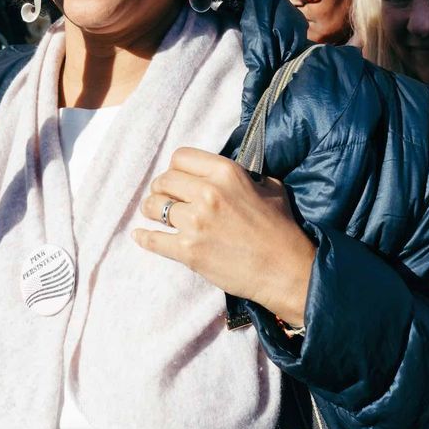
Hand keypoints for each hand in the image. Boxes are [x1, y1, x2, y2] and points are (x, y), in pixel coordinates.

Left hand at [134, 148, 315, 327]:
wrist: (287, 271)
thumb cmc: (282, 229)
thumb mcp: (269, 187)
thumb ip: (243, 174)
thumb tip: (225, 173)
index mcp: (226, 172)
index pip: (180, 157)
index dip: (177, 168)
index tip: (179, 178)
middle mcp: (207, 193)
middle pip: (163, 180)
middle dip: (162, 189)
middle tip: (167, 198)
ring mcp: (195, 223)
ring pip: (154, 207)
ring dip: (152, 210)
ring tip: (156, 214)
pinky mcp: (188, 251)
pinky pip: (153, 239)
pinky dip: (144, 237)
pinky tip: (140, 235)